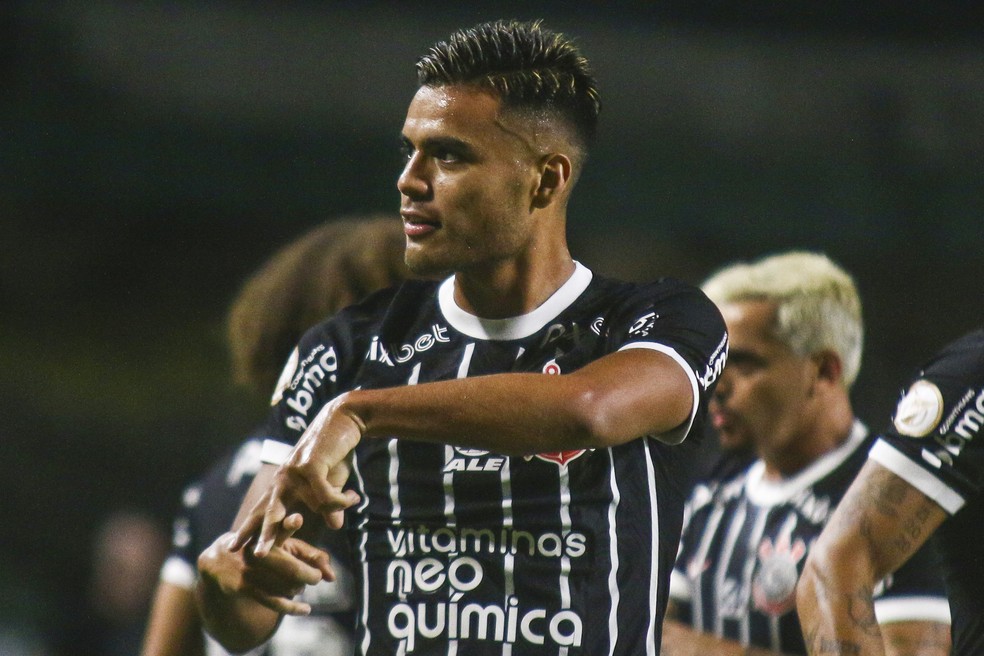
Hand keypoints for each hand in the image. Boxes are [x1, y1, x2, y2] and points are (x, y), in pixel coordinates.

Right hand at [198, 520, 333, 615]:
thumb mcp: (283, 546)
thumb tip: (333, 577)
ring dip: (298, 589)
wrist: (218, 561)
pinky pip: (272, 601)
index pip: (280, 527)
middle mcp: (258, 550)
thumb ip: (310, 555)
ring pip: (284, 586)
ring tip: (301, 587)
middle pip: (289, 566)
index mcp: (268, 534)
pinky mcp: (243, 587)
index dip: (289, 524)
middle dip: (309, 575)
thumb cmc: (263, 551)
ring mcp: (250, 570)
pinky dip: (292, 607)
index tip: (298, 518)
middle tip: (316, 578)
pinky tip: (306, 609)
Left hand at [232, 397, 363, 556]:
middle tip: (257, 556)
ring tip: (337, 514)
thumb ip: (330, 505)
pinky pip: (325, 497)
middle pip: (269, 513)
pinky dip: (341, 500)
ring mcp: (294, 472)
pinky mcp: (310, 466)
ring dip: (316, 514)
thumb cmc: (336, 453)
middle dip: (263, 536)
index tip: (235, 547)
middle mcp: (284, 479)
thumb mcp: (333, 484)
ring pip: (296, 506)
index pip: (263, 511)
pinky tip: (354, 498)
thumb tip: (336, 526)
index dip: (250, 529)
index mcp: (285, 485)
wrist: (344, 419)